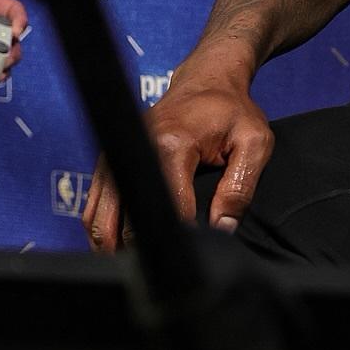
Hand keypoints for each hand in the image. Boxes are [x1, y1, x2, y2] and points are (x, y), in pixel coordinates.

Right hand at [83, 77, 273, 251]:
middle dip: (139, 249)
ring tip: (136, 266)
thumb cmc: (232, 110)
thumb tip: (223, 228)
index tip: (191, 253)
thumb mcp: (254, 142)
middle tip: (161, 268)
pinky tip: (120, 248)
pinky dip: (103, 230)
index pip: (167, 208)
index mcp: (171, 144)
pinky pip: (95, 206)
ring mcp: (117, 154)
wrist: (207, 80)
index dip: (179, 236)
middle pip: (122, 219)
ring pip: (99, 217)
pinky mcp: (109, 160)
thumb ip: (241, 187)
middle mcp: (135, 149)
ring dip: (112, 246)